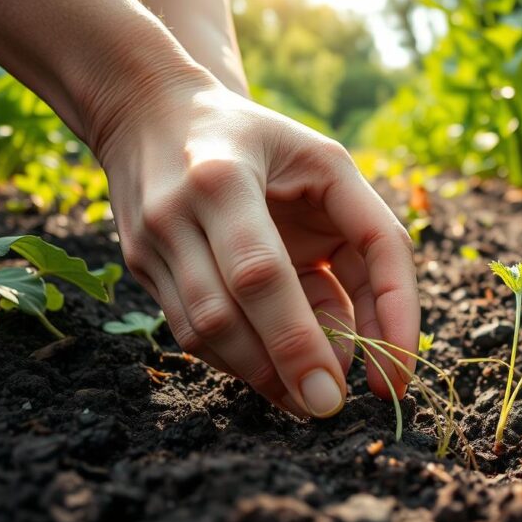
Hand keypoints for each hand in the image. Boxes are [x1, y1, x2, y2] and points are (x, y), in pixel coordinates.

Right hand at [98, 79, 418, 417]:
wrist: (152, 113)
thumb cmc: (262, 141)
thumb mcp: (328, 162)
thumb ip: (369, 233)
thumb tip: (379, 336)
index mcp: (222, 178)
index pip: (264, 272)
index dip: (305, 337)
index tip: (351, 386)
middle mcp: (176, 214)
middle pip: (227, 314)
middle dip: (285, 367)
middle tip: (327, 407)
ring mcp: (151, 245)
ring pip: (205, 334)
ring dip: (263, 374)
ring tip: (308, 394)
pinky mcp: (143, 268)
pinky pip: (193, 332)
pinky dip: (241, 359)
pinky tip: (275, 369)